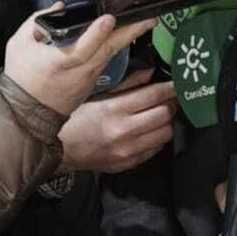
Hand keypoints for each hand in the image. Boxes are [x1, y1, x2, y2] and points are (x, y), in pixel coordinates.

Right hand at [3, 9, 157, 115]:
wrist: (25, 113)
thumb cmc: (20, 77)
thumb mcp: (18, 44)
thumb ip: (36, 22)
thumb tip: (59, 7)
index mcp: (59, 63)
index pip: (82, 48)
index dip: (96, 33)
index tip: (109, 19)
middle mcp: (78, 72)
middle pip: (107, 50)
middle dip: (129, 33)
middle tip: (149, 19)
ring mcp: (87, 79)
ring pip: (110, 55)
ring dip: (129, 38)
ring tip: (145, 22)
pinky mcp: (91, 84)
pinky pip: (107, 62)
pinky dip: (119, 48)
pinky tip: (129, 36)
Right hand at [59, 69, 176, 172]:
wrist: (59, 149)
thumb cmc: (76, 116)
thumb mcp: (96, 94)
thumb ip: (126, 83)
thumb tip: (151, 72)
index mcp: (114, 109)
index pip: (153, 96)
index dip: (170, 88)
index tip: (177, 84)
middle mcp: (123, 131)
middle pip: (164, 115)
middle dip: (170, 104)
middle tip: (169, 98)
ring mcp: (127, 150)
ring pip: (164, 134)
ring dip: (166, 122)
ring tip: (160, 114)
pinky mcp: (128, 163)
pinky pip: (155, 150)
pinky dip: (157, 138)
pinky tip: (149, 130)